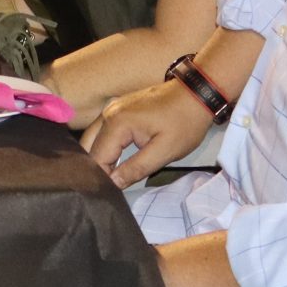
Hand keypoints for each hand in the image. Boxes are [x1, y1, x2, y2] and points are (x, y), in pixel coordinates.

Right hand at [83, 78, 213, 187]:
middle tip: (108, 188)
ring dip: (98, 158)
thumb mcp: (166, 150)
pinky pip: (101, 131)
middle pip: (89, 148)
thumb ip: (136, 168)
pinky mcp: (117, 108)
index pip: (97, 159)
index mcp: (117, 123)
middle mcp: (107, 113)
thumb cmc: (185, 122)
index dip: (101, 179)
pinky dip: (104, 147)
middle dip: (96, 169)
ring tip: (110, 177)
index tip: (110, 194)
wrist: (197, 92)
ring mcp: (111, 108)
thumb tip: (113, 183)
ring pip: (92, 139)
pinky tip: (113, 161)